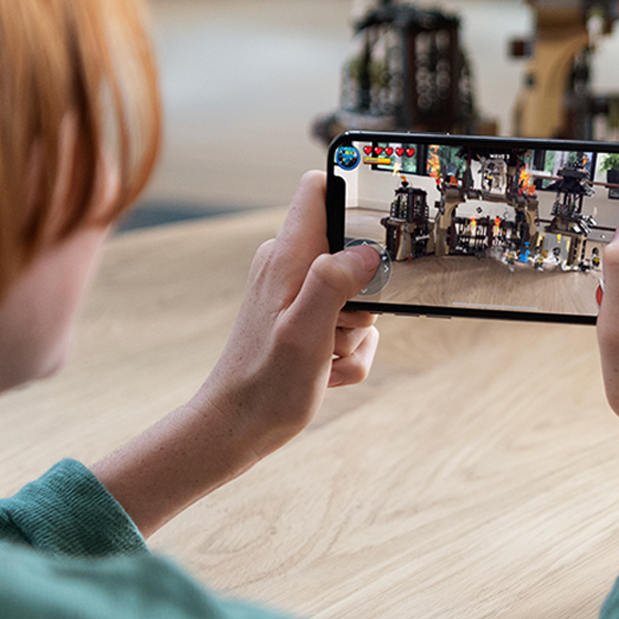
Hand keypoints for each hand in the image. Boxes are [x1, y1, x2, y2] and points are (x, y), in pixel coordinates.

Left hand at [94, 171, 379, 534]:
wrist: (237, 429)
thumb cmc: (263, 384)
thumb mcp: (304, 332)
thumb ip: (333, 282)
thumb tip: (366, 252)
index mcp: (288, 256)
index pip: (319, 189)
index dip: (352, 192)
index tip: (380, 221)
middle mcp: (292, 267)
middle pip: (356, 253)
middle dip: (366, 295)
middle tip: (338, 326)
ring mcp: (300, 295)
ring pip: (361, 297)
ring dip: (356, 333)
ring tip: (326, 356)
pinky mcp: (308, 321)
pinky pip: (353, 328)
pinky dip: (349, 353)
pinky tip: (326, 372)